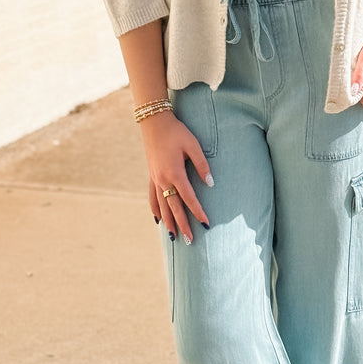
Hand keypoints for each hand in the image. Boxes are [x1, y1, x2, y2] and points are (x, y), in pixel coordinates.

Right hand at [140, 112, 212, 242]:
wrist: (154, 123)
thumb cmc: (177, 132)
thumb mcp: (193, 145)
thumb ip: (202, 165)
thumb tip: (210, 184)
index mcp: (174, 173)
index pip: (189, 198)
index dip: (198, 212)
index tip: (206, 224)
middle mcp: (163, 180)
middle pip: (174, 207)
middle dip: (183, 225)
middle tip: (190, 241)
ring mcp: (155, 179)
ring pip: (162, 206)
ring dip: (168, 222)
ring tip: (174, 237)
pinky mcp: (152, 176)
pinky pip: (152, 197)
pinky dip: (155, 209)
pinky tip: (157, 219)